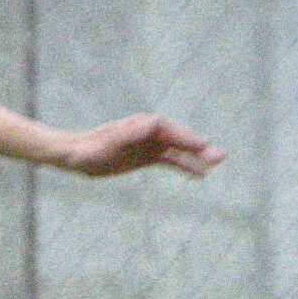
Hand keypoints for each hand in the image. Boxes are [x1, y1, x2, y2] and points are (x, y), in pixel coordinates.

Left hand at [65, 115, 224, 178]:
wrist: (78, 156)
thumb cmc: (90, 149)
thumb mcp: (109, 142)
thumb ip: (130, 133)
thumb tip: (153, 123)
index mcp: (143, 124)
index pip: (170, 129)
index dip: (187, 137)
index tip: (201, 146)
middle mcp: (150, 132)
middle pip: (180, 138)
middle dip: (199, 146)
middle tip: (220, 156)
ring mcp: (151, 144)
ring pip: (179, 151)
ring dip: (198, 157)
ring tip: (217, 163)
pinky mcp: (149, 157)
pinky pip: (171, 161)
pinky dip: (186, 166)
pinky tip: (200, 174)